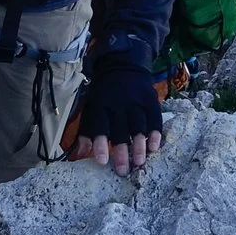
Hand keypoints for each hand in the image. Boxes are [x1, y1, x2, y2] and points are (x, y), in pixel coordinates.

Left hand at [66, 58, 163, 176]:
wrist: (123, 64)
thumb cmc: (104, 92)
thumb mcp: (91, 105)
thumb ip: (86, 129)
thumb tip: (81, 152)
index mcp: (101, 105)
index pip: (100, 126)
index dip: (101, 144)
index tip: (102, 162)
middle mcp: (118, 103)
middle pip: (120, 130)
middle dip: (122, 151)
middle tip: (123, 171)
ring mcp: (136, 100)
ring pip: (138, 126)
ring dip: (139, 145)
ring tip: (140, 162)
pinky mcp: (150, 99)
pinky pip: (154, 118)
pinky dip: (155, 133)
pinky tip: (155, 147)